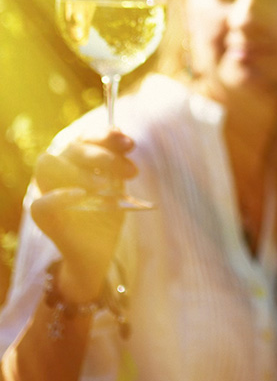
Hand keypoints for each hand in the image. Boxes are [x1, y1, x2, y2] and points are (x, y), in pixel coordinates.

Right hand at [30, 129, 136, 301]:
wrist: (98, 250)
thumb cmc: (107, 214)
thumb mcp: (117, 186)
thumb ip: (115, 161)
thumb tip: (118, 130)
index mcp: (76, 161)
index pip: (85, 138)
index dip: (105, 136)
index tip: (130, 144)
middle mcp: (58, 171)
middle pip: (70, 148)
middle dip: (103, 156)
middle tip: (129, 172)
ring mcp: (46, 190)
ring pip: (49, 164)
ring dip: (81, 172)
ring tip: (105, 187)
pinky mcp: (42, 215)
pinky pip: (42, 202)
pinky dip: (60, 197)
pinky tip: (81, 196)